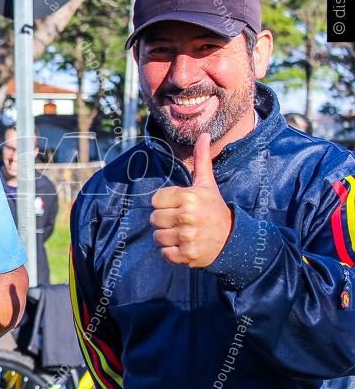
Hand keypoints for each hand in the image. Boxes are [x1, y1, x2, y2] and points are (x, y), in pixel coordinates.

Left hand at [150, 133, 232, 266]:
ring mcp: (187, 236)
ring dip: (169, 238)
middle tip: (184, 222)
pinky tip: (187, 246)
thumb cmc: (215, 210)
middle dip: (166, 221)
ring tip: (186, 234)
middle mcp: (187, 216)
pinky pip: (165, 254)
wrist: (234, 240)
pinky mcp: (187, 254)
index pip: (155, 200)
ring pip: (158, 237)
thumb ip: (201, 160)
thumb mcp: (208, 185)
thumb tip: (204, 134)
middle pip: (154, 219)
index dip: (165, 204)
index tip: (181, 207)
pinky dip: (173, 253)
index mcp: (189, 196)